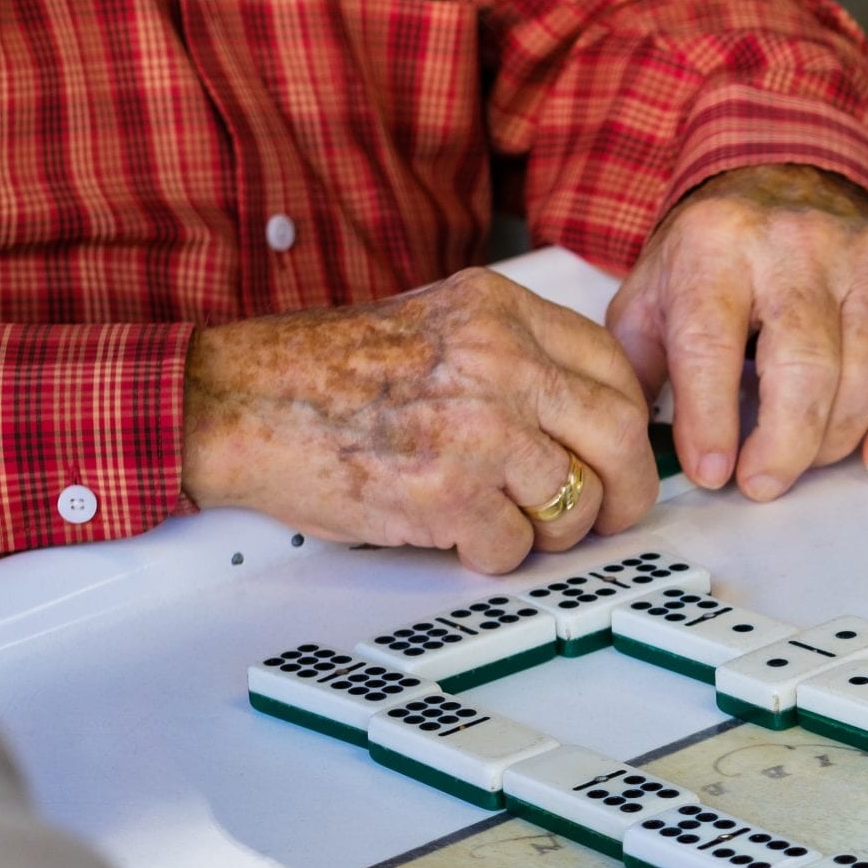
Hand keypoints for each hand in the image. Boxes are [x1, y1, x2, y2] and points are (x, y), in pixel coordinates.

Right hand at [183, 270, 659, 572]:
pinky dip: (492, 555)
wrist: (238, 400)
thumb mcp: (434, 322)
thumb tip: (587, 414)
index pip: (614, 369)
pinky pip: (513, 546)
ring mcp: (479, 428)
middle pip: (620, 436)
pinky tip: (458, 536)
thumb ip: (511, 353)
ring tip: (509, 523)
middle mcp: (500, 362)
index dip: (629, 426)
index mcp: (500, 311)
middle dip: (627, 490)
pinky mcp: (449, 492)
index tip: (620, 454)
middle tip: (608, 514)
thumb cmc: (325, 372)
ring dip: (552, 530)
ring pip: (576, 500)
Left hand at [608, 164, 867, 499]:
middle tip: (761, 483)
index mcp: (717, 247)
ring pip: (865, 374)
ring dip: (834, 440)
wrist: (785, 174)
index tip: (713, 472)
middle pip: (804, 366)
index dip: (712, 420)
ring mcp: (859, 266)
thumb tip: (640, 444)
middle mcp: (794, 248)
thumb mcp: (653, 290)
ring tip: (803, 462)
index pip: (713, 345)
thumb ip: (641, 364)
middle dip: (785, 445)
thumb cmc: (716, 251)